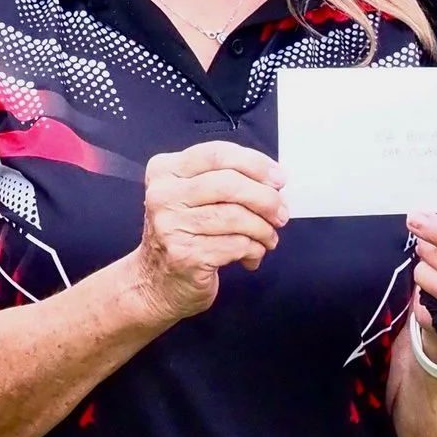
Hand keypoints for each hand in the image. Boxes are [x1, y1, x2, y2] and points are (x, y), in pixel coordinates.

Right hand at [131, 142, 287, 322]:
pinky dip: (254, 249)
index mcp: (165, 171)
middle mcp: (163, 195)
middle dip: (266, 199)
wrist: (155, 283)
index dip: (255, 164)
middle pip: (230, 184)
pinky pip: (236, 245)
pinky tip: (252, 255)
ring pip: (236, 217)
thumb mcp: (192, 197)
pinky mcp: (185, 255)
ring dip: (263, 229)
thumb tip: (273, 182)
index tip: (279, 179)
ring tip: (268, 238)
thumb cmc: (184, 235)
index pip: (217, 154)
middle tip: (281, 214)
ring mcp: (171, 226)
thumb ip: (225, 181)